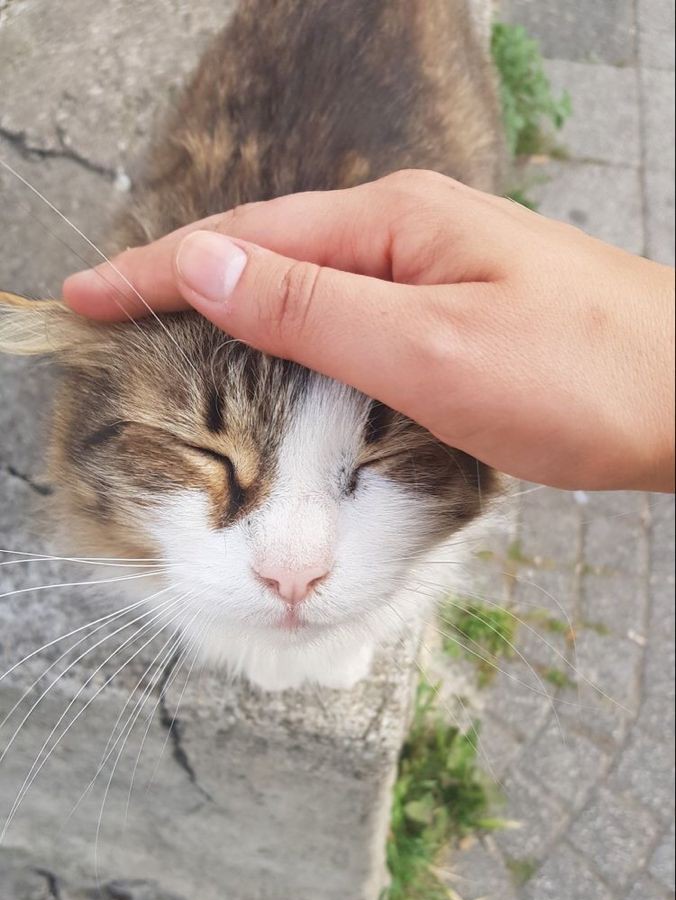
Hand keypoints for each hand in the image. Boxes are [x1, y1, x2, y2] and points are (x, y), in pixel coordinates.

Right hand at [64, 170, 674, 492]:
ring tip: (174, 348)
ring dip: (240, 318)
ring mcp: (438, 276)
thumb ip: (313, 309)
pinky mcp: (458, 319)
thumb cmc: (580, 376)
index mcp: (394, 226)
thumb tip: (202, 265)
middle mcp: (411, 236)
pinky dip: (300, 346)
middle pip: (272, 255)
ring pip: (313, 292)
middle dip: (187, 288)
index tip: (84, 298)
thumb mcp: (430, 346)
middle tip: (114, 324)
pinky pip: (354, 323)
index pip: (244, 242)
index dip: (156, 273)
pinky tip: (282, 370)